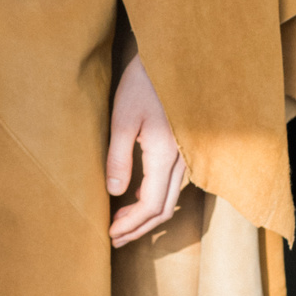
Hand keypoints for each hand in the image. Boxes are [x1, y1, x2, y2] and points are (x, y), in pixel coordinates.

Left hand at [106, 51, 187, 246]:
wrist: (171, 56)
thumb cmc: (142, 83)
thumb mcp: (123, 118)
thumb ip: (118, 157)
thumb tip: (115, 193)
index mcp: (166, 155)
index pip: (151, 205)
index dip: (130, 224)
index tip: (109, 233)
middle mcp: (182, 159)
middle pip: (164, 208)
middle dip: (139, 228)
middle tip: (115, 240)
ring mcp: (186, 154)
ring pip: (171, 198)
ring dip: (147, 216)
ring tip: (124, 226)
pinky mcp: (183, 147)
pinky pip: (172, 184)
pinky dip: (156, 199)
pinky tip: (138, 198)